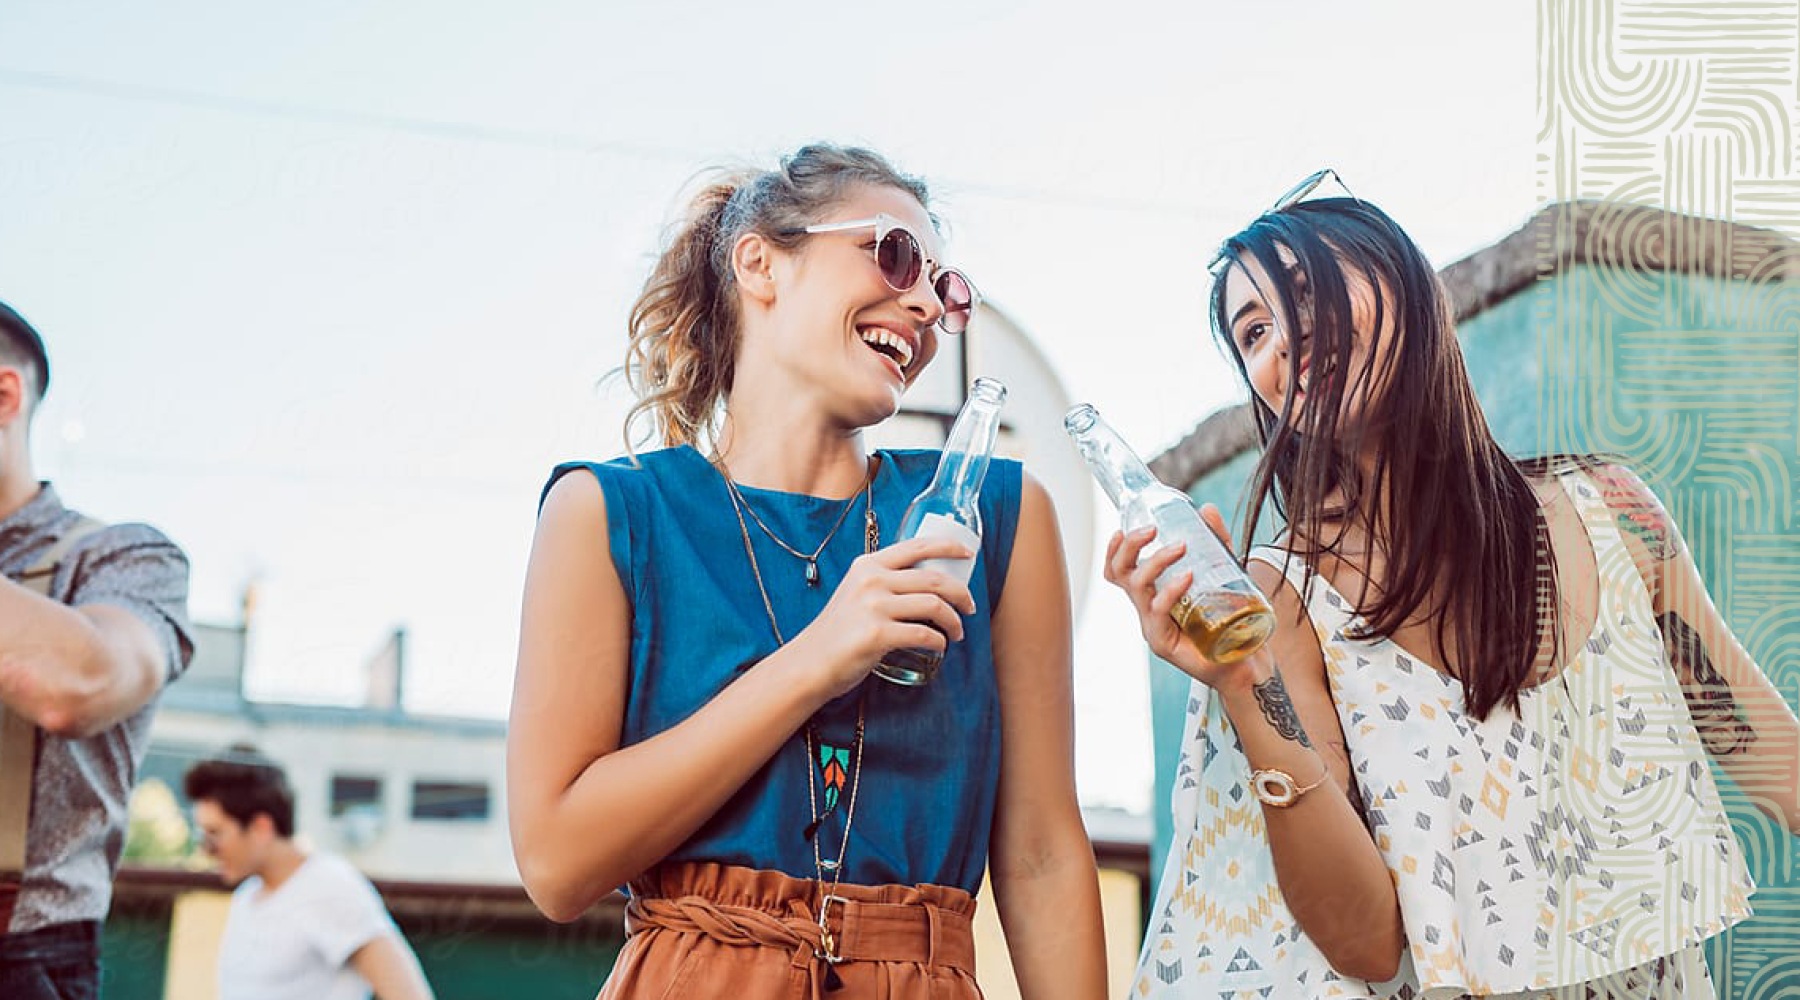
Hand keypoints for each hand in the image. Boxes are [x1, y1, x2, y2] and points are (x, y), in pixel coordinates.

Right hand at [793, 536, 976, 699]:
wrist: (810, 662)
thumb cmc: (838, 631)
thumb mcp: (855, 593)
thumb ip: (883, 582)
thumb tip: (926, 583)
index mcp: (867, 565)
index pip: (916, 546)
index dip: (948, 547)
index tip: (968, 554)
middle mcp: (871, 580)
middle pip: (934, 579)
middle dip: (961, 593)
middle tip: (971, 607)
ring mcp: (873, 607)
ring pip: (934, 605)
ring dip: (954, 621)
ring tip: (957, 632)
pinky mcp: (877, 635)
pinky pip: (924, 634)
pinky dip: (939, 641)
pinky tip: (940, 646)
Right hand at [1102, 504, 1262, 689]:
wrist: (1246, 661)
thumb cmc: (1231, 620)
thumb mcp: (1224, 572)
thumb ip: (1215, 542)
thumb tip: (1207, 509)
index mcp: (1153, 593)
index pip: (1120, 570)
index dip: (1115, 549)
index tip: (1125, 528)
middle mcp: (1147, 608)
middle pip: (1120, 573)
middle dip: (1130, 546)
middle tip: (1151, 529)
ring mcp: (1153, 626)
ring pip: (1137, 587)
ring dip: (1155, 561)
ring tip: (1180, 547)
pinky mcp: (1163, 643)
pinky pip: (1157, 612)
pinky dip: (1170, 590)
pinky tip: (1188, 577)